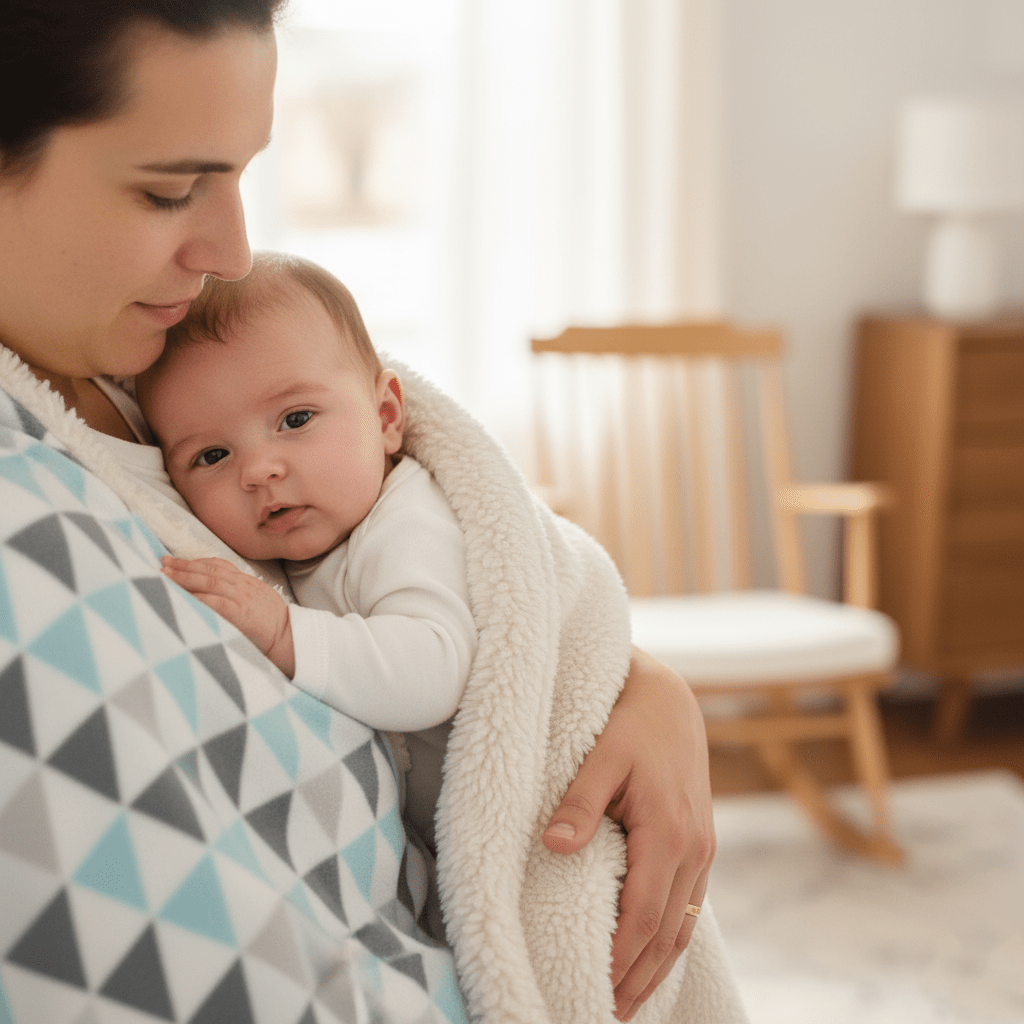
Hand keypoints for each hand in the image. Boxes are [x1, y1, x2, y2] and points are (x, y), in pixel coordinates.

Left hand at [161, 556, 294, 677]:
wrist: (292, 638)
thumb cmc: (276, 626)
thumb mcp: (260, 603)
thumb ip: (242, 596)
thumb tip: (218, 598)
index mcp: (248, 582)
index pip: (219, 565)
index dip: (197, 562)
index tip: (178, 561)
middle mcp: (244, 586)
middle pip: (209, 569)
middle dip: (184, 565)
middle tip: (163, 562)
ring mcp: (242, 598)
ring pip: (208, 581)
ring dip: (184, 577)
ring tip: (164, 575)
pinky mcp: (240, 613)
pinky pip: (214, 601)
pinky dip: (196, 596)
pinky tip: (181, 595)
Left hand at [542, 646, 714, 1021]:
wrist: (671, 698)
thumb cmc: (630, 722)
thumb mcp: (600, 755)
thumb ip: (579, 803)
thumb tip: (552, 846)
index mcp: (669, 832)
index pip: (642, 917)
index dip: (618, 960)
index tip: (593, 989)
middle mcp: (694, 848)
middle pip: (666, 933)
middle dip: (638, 979)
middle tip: (607, 1015)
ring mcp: (703, 847)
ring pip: (682, 924)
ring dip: (656, 968)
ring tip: (627, 1004)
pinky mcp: (700, 842)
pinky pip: (689, 904)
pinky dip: (671, 939)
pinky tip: (653, 956)